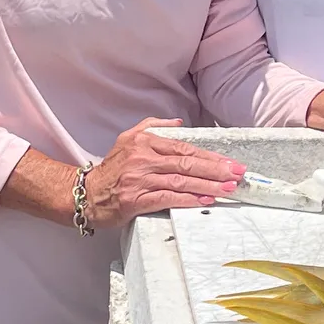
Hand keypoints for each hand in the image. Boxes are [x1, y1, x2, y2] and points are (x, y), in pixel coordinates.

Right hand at [85, 120, 246, 225]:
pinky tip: (205, 200)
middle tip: (238, 175)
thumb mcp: (128, 139)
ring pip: (180, 181)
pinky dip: (188, 200)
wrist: (86, 194)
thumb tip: (179, 123)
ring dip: (208, 186)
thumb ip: (153, 126)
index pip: (184, 148)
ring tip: (228, 189)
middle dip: (216, 170)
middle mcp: (142, 159)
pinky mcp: (135, 200)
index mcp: (144, 142)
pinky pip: (167, 198)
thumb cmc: (111, 169)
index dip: (210, 156)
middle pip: (186, 164)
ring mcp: (139, 179)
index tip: (230, 162)